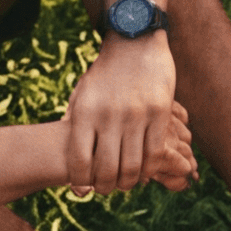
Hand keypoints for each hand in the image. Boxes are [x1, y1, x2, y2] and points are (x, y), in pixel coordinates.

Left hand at [61, 27, 194, 198]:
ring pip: (134, 166)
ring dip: (129, 182)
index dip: (81, 183)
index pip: (79, 161)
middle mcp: (109, 115)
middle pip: (107, 169)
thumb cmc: (104, 72)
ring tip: (125, 183)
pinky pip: (155, 152)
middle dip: (105, 187)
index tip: (83, 191)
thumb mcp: (81, 93)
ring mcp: (136, 114)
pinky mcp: (160, 112)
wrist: (134, 40)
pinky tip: (146, 170)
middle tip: (106, 189)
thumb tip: (70, 156)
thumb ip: (75, 121)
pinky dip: (150, 168)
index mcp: (85, 112)